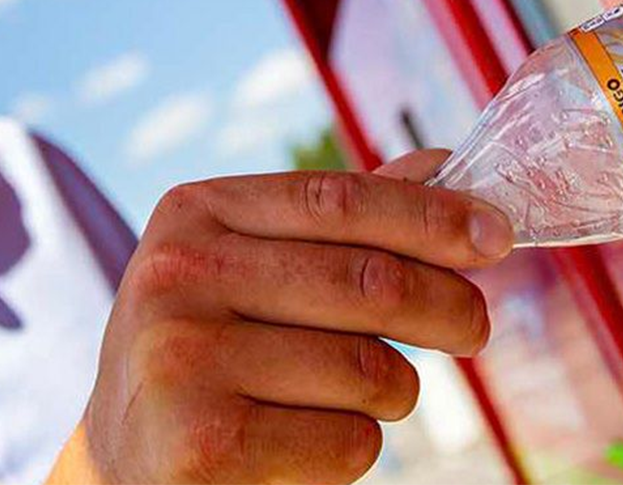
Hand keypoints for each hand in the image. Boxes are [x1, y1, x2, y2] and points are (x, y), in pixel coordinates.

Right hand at [48, 150, 513, 484]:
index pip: (338, 199)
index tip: (497, 235)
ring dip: (395, 391)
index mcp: (194, 213)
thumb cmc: (209, 348)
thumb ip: (336, 222)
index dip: (431, 217)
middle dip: (448, 306)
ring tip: (368, 394)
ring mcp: (183, 360)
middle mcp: (177, 275)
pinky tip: (313, 439)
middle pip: (368, 282)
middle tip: (474, 327)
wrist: (126, 456)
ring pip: (367, 370)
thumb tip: (440, 167)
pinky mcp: (203, 444)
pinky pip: (346, 441)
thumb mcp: (247, 267)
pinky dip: (356, 447)